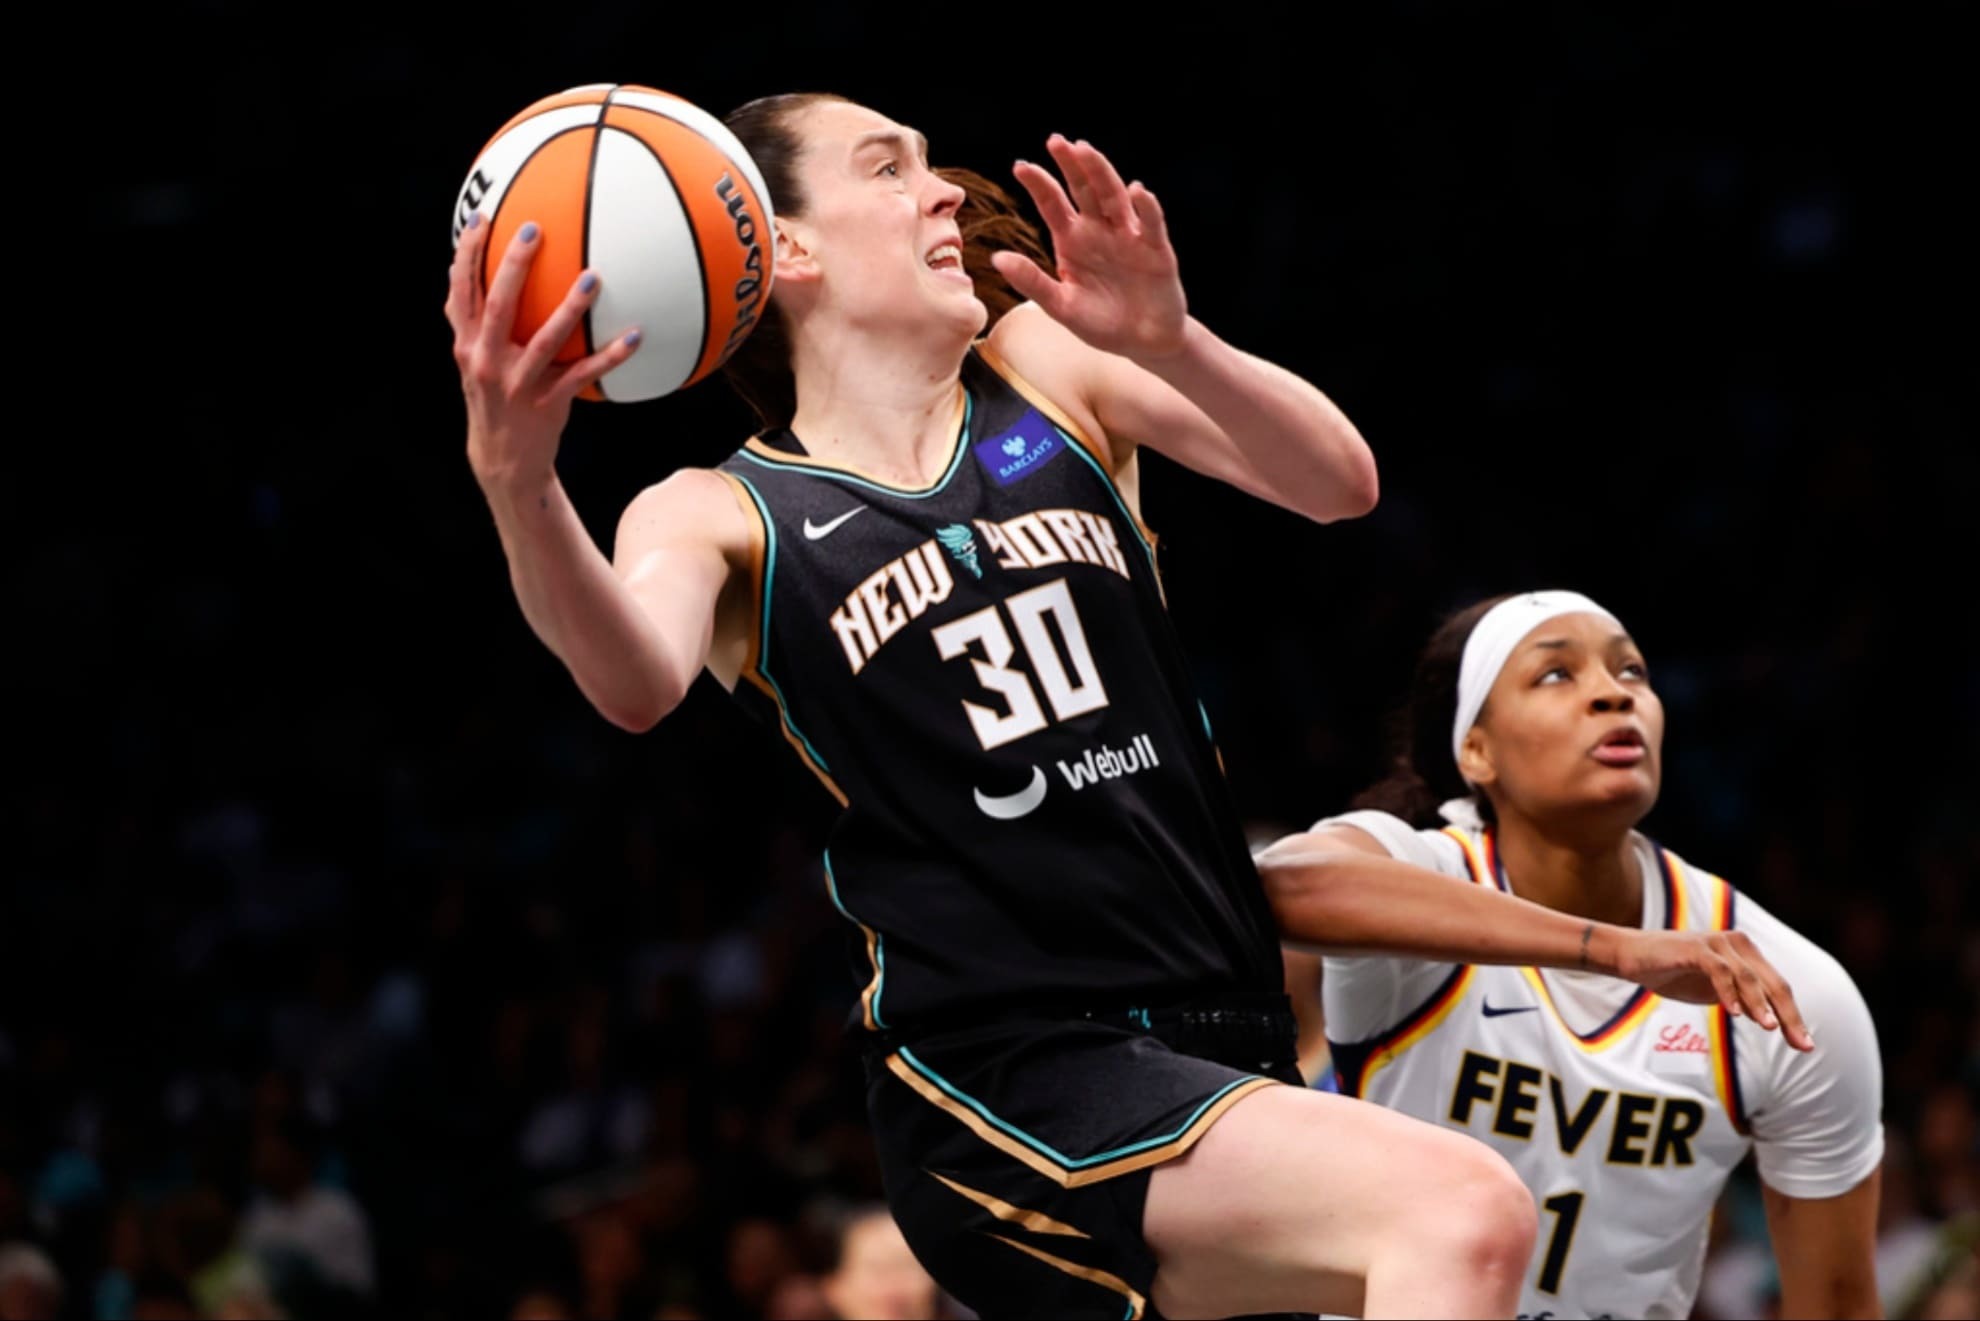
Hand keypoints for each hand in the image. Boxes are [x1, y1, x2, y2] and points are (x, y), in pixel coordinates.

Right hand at [445, 215, 641, 493]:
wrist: (503, 458)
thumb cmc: (496, 396)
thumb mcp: (475, 360)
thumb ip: (477, 322)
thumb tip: (481, 272)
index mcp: (467, 343)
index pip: (461, 290)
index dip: (467, 254)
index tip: (481, 218)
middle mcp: (487, 360)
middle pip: (499, 304)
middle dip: (513, 265)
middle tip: (534, 229)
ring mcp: (518, 383)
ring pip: (544, 339)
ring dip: (569, 308)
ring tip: (593, 278)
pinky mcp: (548, 402)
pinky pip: (584, 374)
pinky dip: (611, 356)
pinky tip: (635, 335)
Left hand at [991, 135, 1188, 361]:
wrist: (1143, 343)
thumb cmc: (1101, 323)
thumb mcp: (1062, 307)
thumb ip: (1032, 282)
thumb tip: (996, 258)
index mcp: (1073, 240)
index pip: (1053, 204)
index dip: (1039, 184)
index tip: (1021, 166)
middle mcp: (1100, 230)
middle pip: (1084, 190)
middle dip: (1072, 165)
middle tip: (1056, 142)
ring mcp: (1129, 236)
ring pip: (1115, 198)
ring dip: (1102, 174)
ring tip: (1086, 151)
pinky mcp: (1157, 250)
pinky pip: (1151, 224)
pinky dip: (1146, 208)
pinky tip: (1137, 191)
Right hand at [1610, 928, 1814, 1050]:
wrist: (1631, 956)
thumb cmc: (1673, 974)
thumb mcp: (1714, 992)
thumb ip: (1743, 1002)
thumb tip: (1772, 1022)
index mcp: (1746, 955)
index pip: (1778, 988)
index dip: (1793, 1017)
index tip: (1804, 1046)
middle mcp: (1737, 944)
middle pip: (1772, 983)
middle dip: (1788, 1015)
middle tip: (1800, 1044)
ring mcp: (1716, 944)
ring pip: (1749, 977)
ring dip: (1761, 1004)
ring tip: (1771, 1029)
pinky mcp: (1695, 948)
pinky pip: (1719, 971)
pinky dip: (1729, 992)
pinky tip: (1736, 1014)